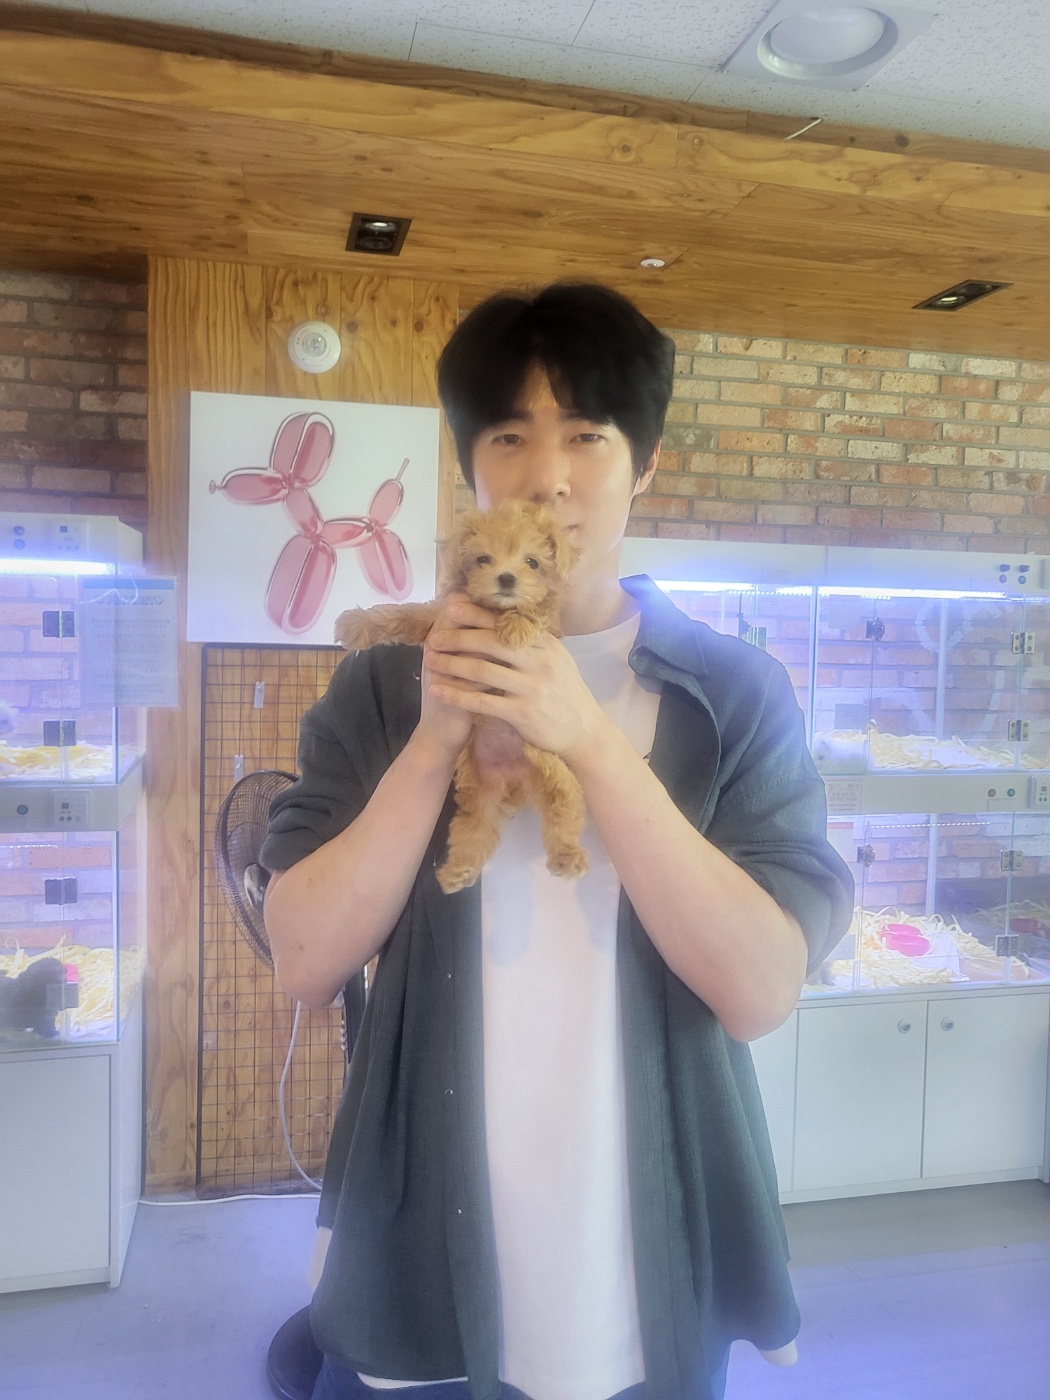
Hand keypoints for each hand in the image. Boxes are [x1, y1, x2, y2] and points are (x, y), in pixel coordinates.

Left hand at [424, 603, 609, 763]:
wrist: (585, 731)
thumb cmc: (565, 694)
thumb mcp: (556, 661)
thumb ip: (532, 644)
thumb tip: (503, 622)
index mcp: (546, 644)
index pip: (506, 623)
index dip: (475, 614)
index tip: (451, 607)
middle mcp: (540, 661)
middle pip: (490, 643)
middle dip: (457, 638)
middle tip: (433, 638)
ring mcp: (532, 687)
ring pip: (482, 670)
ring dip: (451, 664)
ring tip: (429, 661)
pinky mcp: (524, 713)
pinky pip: (482, 701)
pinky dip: (456, 695)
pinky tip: (438, 691)